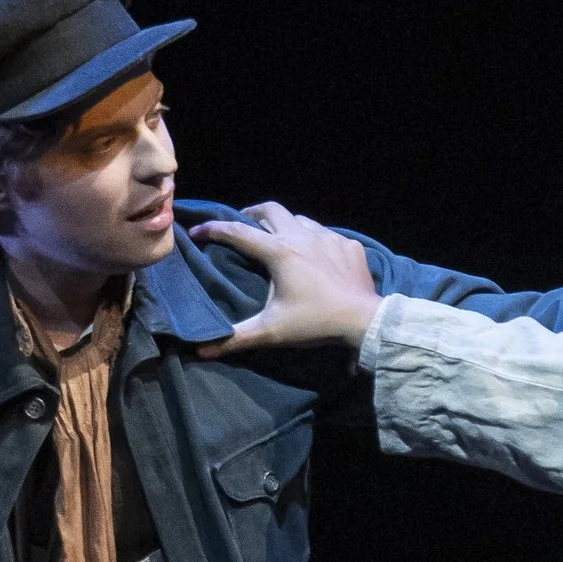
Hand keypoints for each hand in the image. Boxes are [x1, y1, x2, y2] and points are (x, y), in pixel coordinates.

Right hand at [189, 202, 383, 354]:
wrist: (365, 321)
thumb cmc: (315, 323)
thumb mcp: (272, 331)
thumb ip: (236, 338)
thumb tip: (200, 351)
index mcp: (280, 252)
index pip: (238, 233)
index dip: (214, 229)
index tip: (197, 231)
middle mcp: (303, 236)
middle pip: (271, 210)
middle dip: (252, 213)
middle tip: (243, 224)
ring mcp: (329, 238)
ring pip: (300, 219)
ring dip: (285, 225)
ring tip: (278, 239)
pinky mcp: (349, 245)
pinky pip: (326, 234)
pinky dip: (314, 239)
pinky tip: (314, 254)